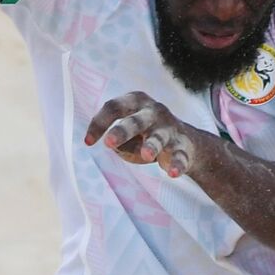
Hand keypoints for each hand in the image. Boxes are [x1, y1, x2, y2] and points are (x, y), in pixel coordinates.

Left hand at [84, 92, 200, 177]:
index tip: (88, 142)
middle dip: (123, 131)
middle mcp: (154, 111)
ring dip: (152, 146)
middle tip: (109, 143)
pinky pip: (179, 156)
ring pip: (158, 138)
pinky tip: (173, 173)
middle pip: (136, 121)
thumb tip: (116, 146)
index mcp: (136, 101)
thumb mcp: (128, 135)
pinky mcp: (183, 147)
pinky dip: (177, 164)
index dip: (99, 123)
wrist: (186, 142)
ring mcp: (170, 129)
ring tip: (146, 155)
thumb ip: (119, 141)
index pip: (114, 107)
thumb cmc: (145, 135)